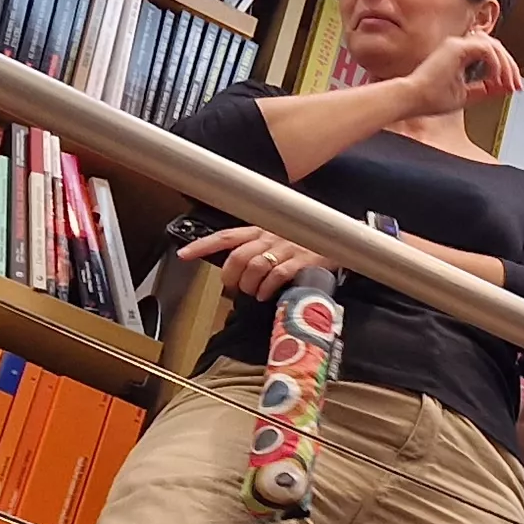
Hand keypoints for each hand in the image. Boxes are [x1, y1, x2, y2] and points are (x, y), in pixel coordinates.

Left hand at [178, 224, 330, 301]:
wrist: (339, 239)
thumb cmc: (305, 242)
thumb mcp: (278, 240)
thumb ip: (256, 249)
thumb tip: (234, 269)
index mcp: (260, 229)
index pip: (225, 237)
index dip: (202, 245)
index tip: (184, 255)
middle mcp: (270, 236)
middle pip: (238, 256)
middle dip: (230, 276)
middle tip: (233, 288)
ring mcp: (286, 248)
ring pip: (255, 267)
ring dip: (248, 285)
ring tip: (252, 293)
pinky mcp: (302, 260)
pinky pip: (277, 275)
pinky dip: (267, 288)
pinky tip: (266, 294)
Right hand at [405, 30, 523, 115]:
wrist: (411, 99)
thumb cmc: (430, 98)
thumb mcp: (467, 96)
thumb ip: (486, 90)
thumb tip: (504, 87)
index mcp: (460, 55)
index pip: (491, 54)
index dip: (506, 69)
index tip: (513, 87)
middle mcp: (459, 46)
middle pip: (496, 47)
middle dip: (510, 67)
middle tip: (516, 85)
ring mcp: (457, 44)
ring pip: (493, 45)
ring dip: (505, 64)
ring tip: (506, 82)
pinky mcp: (456, 47)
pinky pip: (486, 48)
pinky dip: (494, 63)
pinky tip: (495, 77)